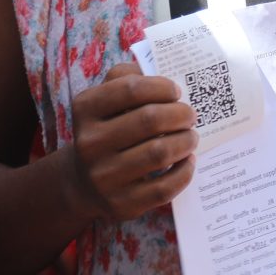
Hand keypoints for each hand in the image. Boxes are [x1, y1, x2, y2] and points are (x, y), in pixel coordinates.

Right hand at [65, 61, 197, 221]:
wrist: (84, 182)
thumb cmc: (106, 128)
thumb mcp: (104, 98)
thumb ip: (126, 77)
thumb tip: (161, 71)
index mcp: (85, 108)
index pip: (131, 88)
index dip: (161, 87)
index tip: (176, 91)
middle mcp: (89, 143)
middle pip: (149, 120)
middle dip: (180, 114)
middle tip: (191, 115)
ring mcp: (104, 177)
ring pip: (159, 153)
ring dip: (186, 141)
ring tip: (192, 136)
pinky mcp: (121, 204)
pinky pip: (164, 188)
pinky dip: (184, 172)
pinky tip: (187, 161)